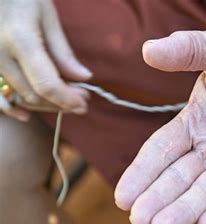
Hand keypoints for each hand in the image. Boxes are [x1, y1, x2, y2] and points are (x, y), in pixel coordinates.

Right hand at [0, 0, 90, 121]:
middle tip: (83, 98)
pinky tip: (26, 115)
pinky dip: (12, 107)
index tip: (85, 103)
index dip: (67, 99)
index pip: (46, 84)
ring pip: (19, 97)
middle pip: (34, 94)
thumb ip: (63, 52)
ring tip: (67, 98)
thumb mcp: (47, 16)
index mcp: (20, 40)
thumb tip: (83, 78)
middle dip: (61, 102)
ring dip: (45, 104)